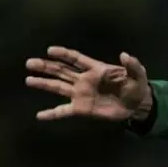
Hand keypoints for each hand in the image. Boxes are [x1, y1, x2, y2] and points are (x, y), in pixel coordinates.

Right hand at [25, 47, 151, 121]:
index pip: (76, 59)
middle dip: (46, 66)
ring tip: (29, 80)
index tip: (50, 50)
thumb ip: (132, 65)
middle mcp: (84, 80)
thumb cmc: (136, 87)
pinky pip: (64, 111)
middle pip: (62, 71)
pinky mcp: (82, 109)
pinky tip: (39, 116)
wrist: (137, 106)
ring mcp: (81, 94)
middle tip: (30, 63)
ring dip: (43, 83)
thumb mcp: (138, 75)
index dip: (64, 54)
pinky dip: (52, 114)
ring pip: (58, 87)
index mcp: (96, 69)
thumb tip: (125, 55)